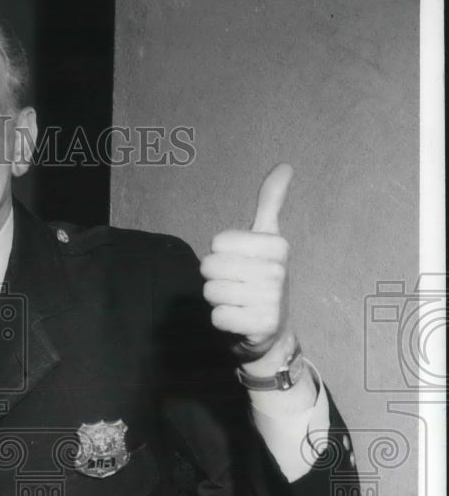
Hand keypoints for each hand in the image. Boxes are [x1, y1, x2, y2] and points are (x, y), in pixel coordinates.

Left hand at [200, 163, 293, 364]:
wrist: (273, 330)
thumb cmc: (261, 279)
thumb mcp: (266, 239)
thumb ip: (270, 203)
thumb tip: (285, 165)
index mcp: (276, 245)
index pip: (216, 243)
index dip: (220, 255)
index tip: (239, 264)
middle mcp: (277, 271)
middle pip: (209, 267)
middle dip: (215, 278)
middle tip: (236, 286)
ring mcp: (272, 299)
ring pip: (210, 292)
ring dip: (218, 300)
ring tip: (238, 302)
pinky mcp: (262, 325)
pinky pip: (217, 317)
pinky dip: (222, 320)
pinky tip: (239, 320)